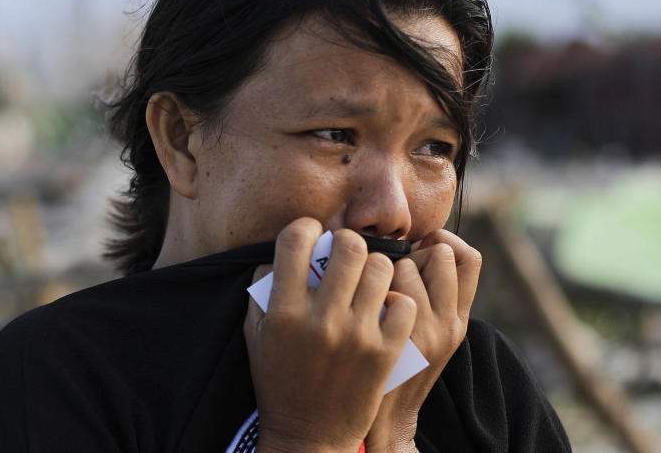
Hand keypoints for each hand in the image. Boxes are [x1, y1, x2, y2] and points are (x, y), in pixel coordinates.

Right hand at [244, 218, 417, 452]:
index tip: (312, 236)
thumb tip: (280, 253)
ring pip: (382, 269)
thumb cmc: (280, 383)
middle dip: (349, 243)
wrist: (308, 438)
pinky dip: (398, 302)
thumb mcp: (256, 336)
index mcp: (285, 311)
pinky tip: (387, 309)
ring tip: (370, 280)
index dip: (306, 228)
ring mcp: (357, 336)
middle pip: (349, 246)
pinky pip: (404, 303)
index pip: (296, 239)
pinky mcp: (385, 353)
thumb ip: (264, 290)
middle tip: (348, 255)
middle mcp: (321, 319)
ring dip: (377, 269)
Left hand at [364, 229, 481, 451]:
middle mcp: (449, 323)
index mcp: (459, 319)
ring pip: (405, 265)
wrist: (382, 419)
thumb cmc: (398, 365)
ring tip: (371, 293)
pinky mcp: (394, 338)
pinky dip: (365, 289)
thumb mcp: (431, 333)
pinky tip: (359, 306)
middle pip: (439, 252)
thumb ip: (433, 294)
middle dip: (411, 253)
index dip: (443, 243)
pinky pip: (381, 288)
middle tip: (391, 274)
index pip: (470, 258)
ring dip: (383, 270)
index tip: (420, 250)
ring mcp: (423, 331)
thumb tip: (418, 243)